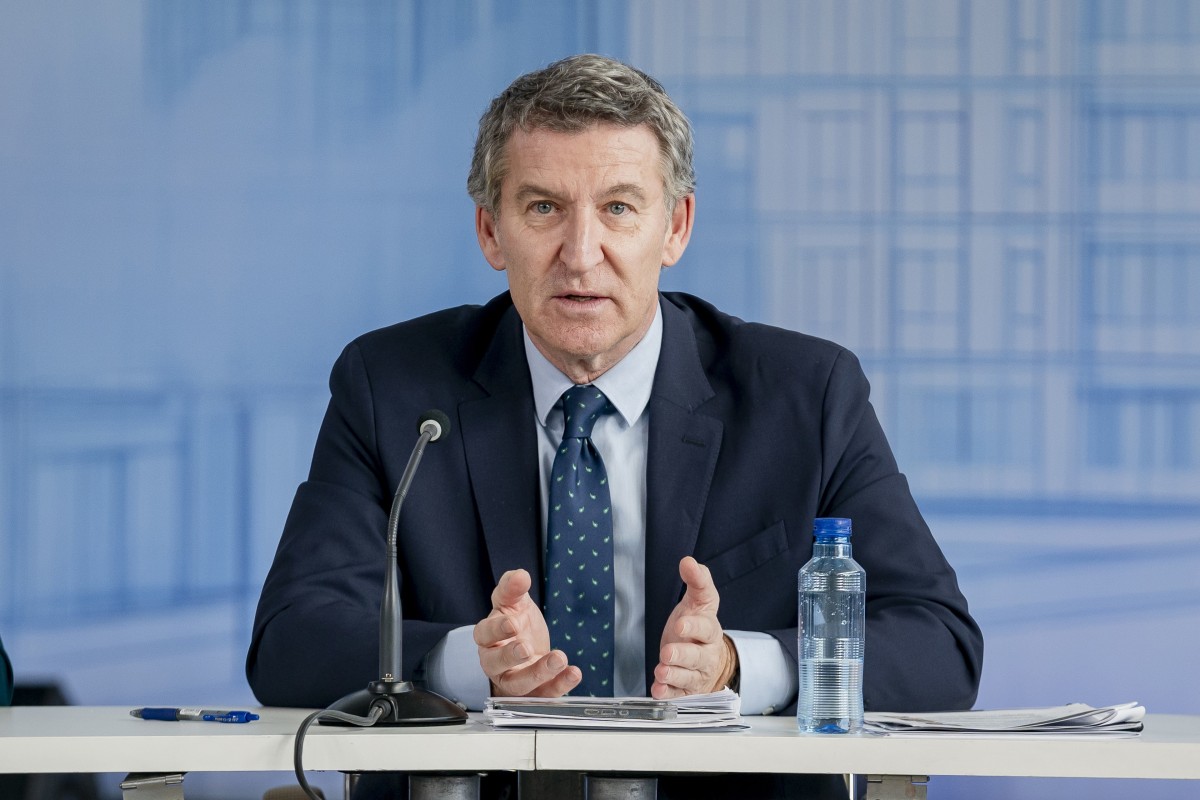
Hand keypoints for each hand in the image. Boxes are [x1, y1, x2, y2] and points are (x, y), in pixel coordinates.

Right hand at [473, 568, 580, 696]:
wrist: (531, 650)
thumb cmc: (518, 626)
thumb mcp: (514, 603)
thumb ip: (513, 588)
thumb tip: (520, 575)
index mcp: (488, 638)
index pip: (485, 634)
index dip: (496, 630)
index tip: (512, 623)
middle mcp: (496, 663)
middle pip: (495, 663)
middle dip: (510, 656)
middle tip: (526, 648)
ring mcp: (514, 682)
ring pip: (519, 684)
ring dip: (538, 673)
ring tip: (559, 658)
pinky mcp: (534, 695)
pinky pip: (544, 696)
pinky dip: (559, 686)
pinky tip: (573, 673)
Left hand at [651, 556, 736, 698]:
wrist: (709, 658)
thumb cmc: (698, 626)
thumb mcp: (700, 601)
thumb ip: (697, 581)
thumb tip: (688, 561)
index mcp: (709, 631)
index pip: (705, 628)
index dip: (694, 626)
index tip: (680, 624)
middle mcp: (705, 655)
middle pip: (696, 657)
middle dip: (682, 656)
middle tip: (667, 653)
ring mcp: (696, 674)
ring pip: (686, 677)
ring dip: (673, 675)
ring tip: (661, 671)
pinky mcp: (686, 690)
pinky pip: (678, 694)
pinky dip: (668, 694)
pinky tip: (658, 690)